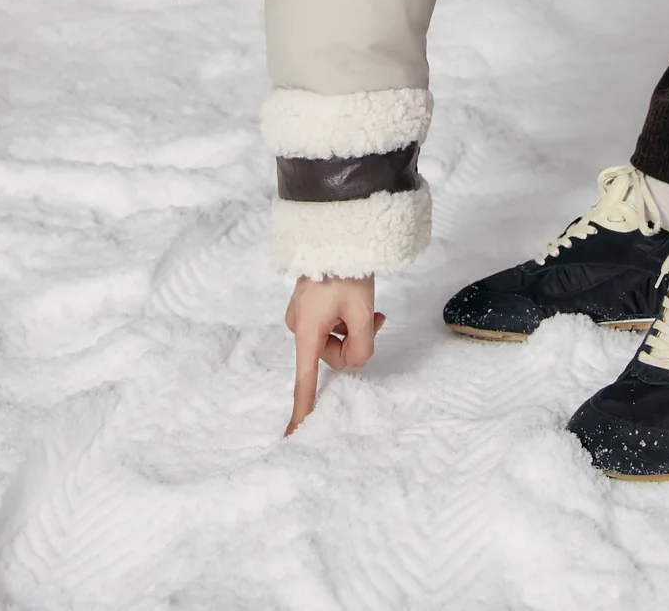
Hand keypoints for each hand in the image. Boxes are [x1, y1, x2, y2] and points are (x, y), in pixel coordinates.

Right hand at [284, 274, 384, 434]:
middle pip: (332, 355)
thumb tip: (355, 360)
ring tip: (369, 306)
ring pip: (334, 339)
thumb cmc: (346, 271)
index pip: (305, 381)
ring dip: (354, 326)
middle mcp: (298, 326)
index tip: (293, 436)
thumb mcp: (362, 313)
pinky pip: (329, 324)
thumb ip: (362, 347)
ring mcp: (301, 315)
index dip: (303, 410)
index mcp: (307, 333)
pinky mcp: (307, 305)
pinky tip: (359, 302)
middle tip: (374, 317)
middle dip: (355, 341)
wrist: (337, 232)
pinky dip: (346, 318)